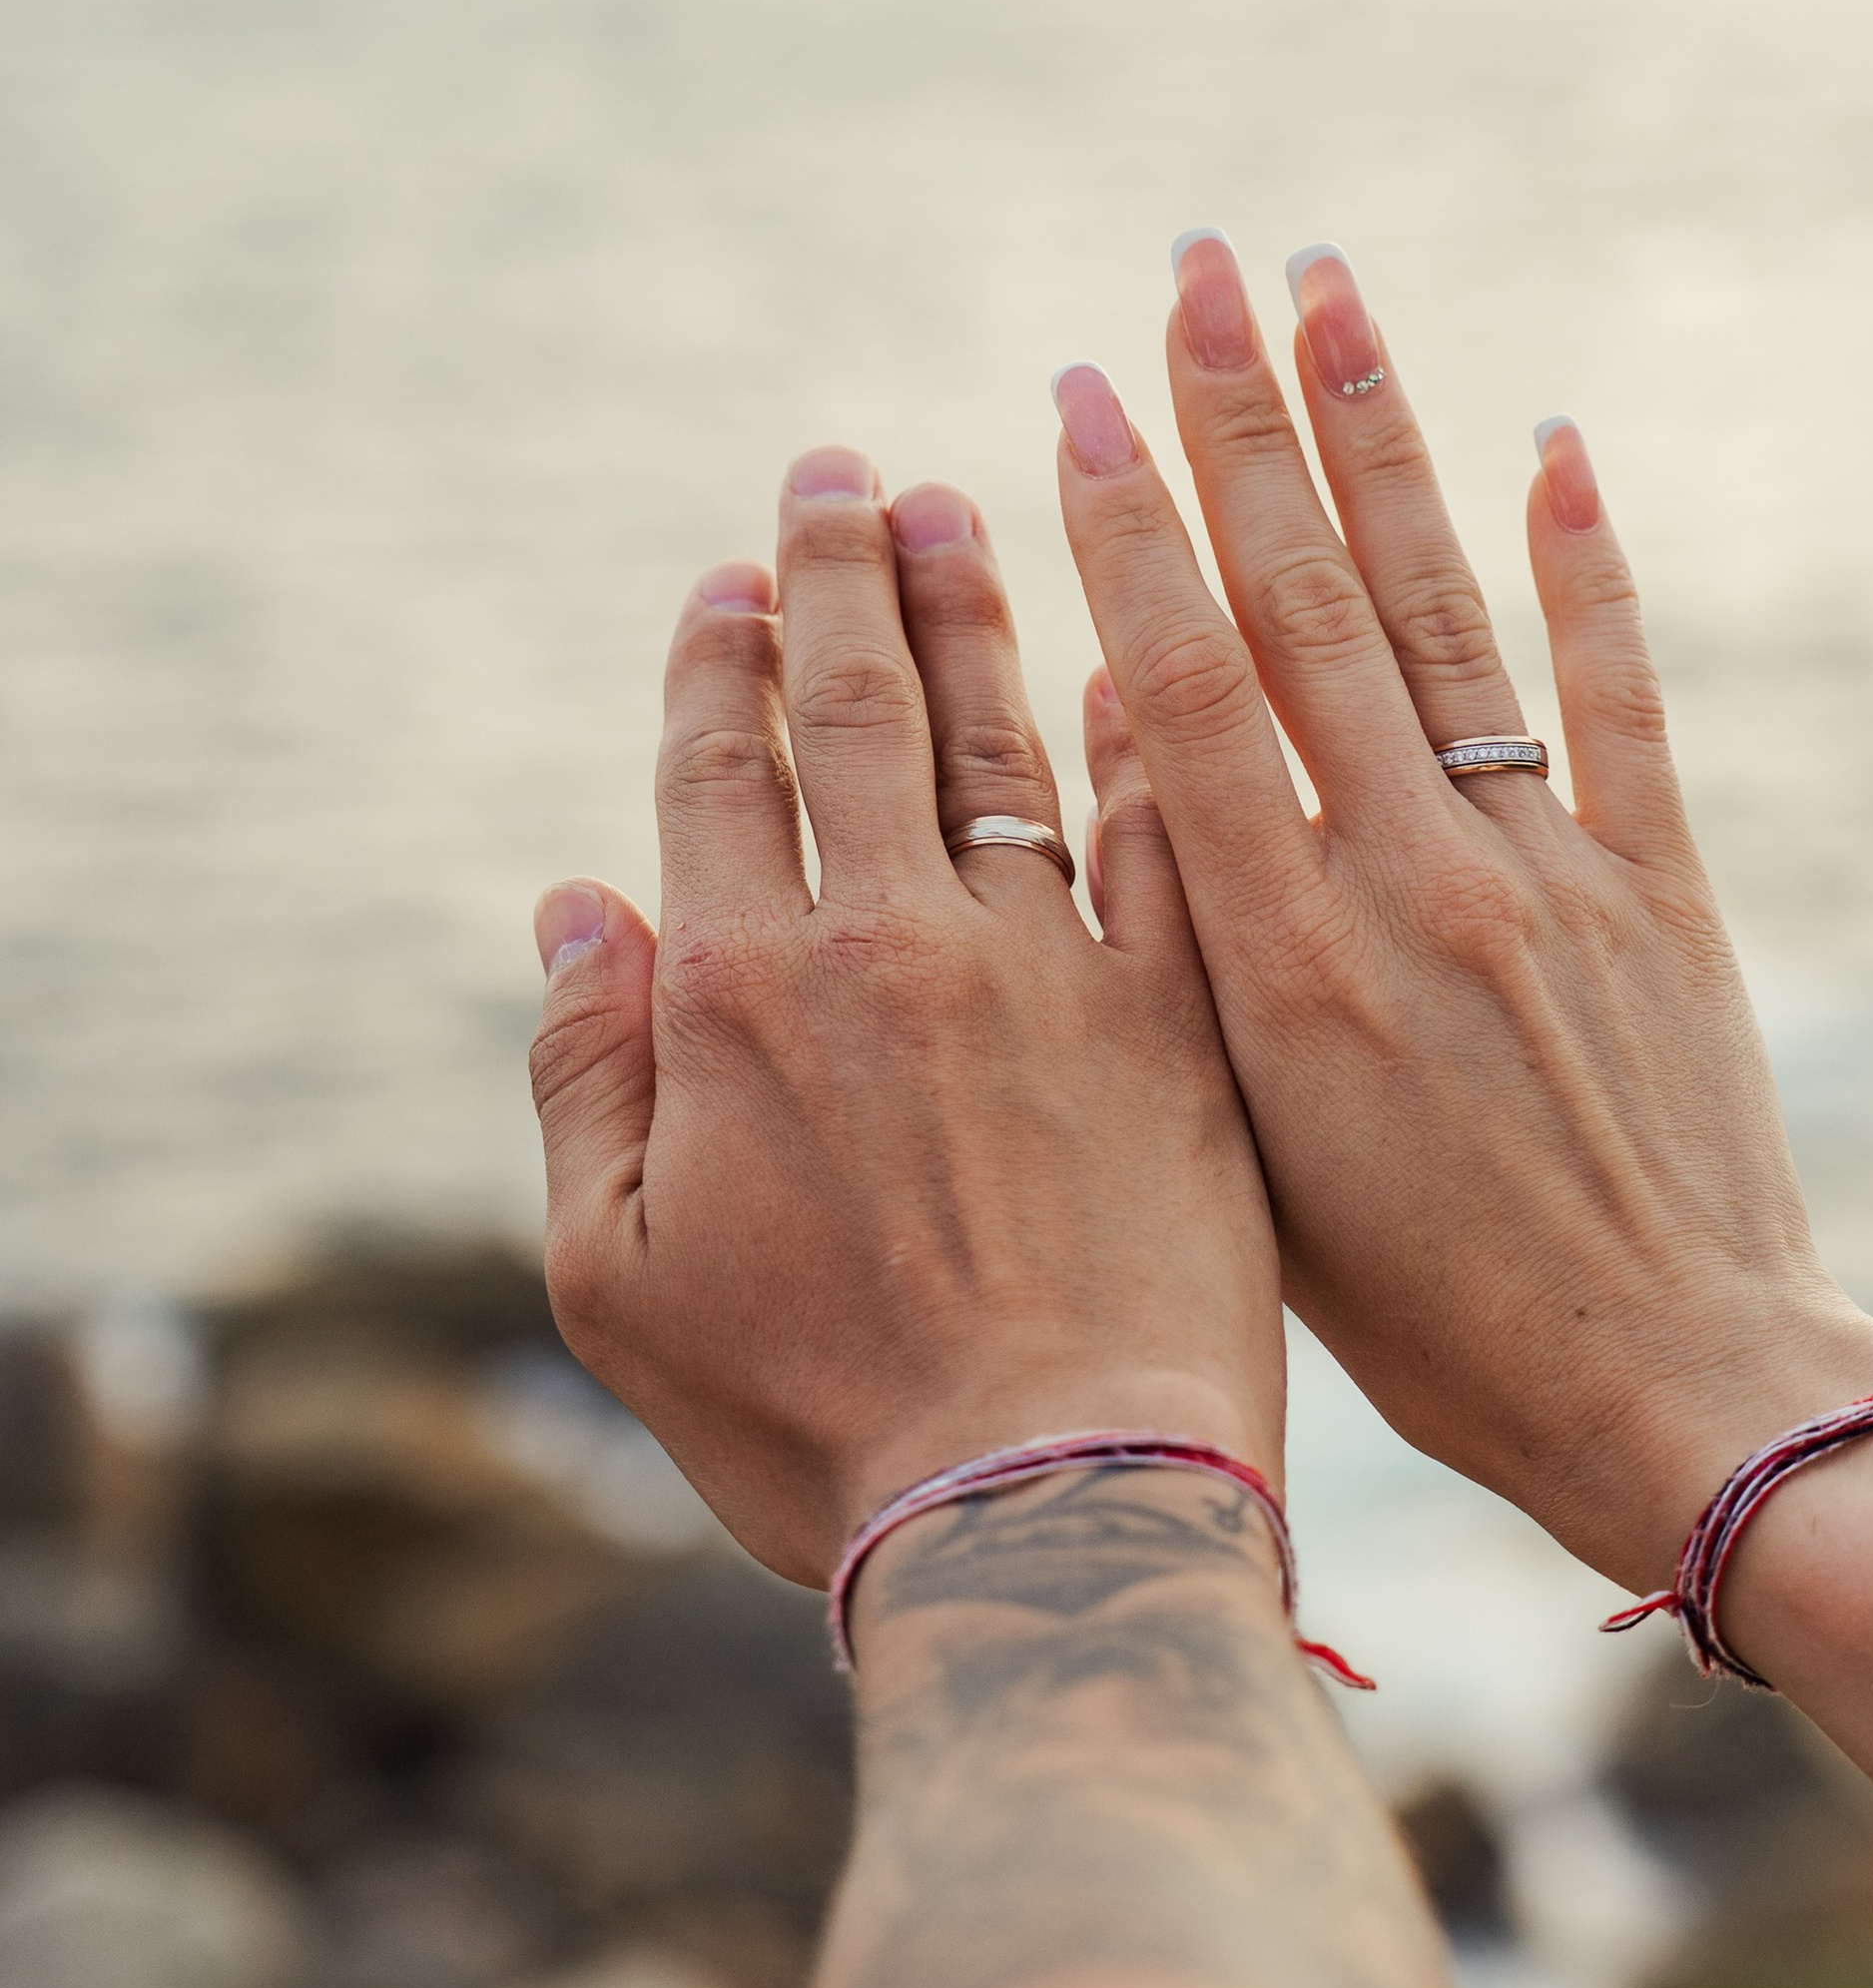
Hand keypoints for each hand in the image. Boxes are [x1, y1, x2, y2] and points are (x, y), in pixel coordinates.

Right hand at [528, 454, 1283, 1588]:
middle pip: (858, 713)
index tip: (736, 568)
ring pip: (1005, 738)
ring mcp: (1052, 972)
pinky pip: (1157, 839)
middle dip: (845, 576)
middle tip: (851, 475)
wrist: (1056, 1512)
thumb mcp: (619, 1284)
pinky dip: (1137, 742)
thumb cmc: (819, 1429)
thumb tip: (574, 906)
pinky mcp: (1184, 1021)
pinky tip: (1135, 668)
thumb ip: (582, 1080)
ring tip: (967, 508)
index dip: (721, 656)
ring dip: (977, 613)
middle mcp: (893, 945)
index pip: (721, 769)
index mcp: (741, 996)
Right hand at [1050, 241, 1872, 1596]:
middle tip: (1196, 265)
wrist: (1672, 1395)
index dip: (1125, 530)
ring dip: (1386, 441)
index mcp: (1281, 963)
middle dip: (1241, 423)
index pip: (1180, 691)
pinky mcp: (1667, 892)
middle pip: (1307, 606)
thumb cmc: (1425, 1333)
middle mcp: (1408, 884)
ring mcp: (1546, 874)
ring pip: (1446, 615)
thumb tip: (1097, 786)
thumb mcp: (1247, 1166)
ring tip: (1331, 291)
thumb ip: (1173, 974)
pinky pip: (1621, 697)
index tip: (1081, 390)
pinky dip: (1589, 567)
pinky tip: (1557, 443)